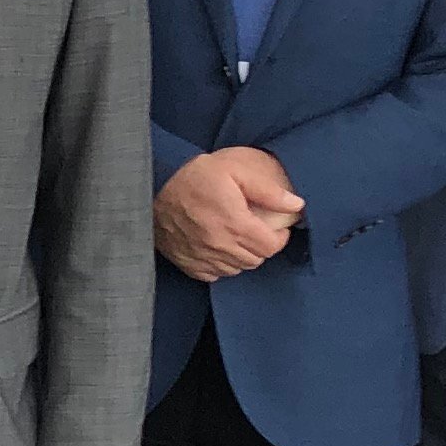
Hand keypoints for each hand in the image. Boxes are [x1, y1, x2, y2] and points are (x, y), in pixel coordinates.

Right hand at [154, 147, 302, 282]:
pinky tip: (219, 246)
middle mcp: (220, 246)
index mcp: (235, 224)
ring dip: (243, 255)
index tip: (276, 226)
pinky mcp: (189, 264)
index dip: (279, 237)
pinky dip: (222, 264)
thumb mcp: (234, 170)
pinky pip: (216, 274)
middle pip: (256, 259)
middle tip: (256, 228)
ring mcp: (203, 258)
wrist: (150, 189)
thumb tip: (296, 204)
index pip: (271, 246)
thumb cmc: (193, 177)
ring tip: (237, 236)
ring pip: (238, 268)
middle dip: (262, 245)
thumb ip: (268, 190)